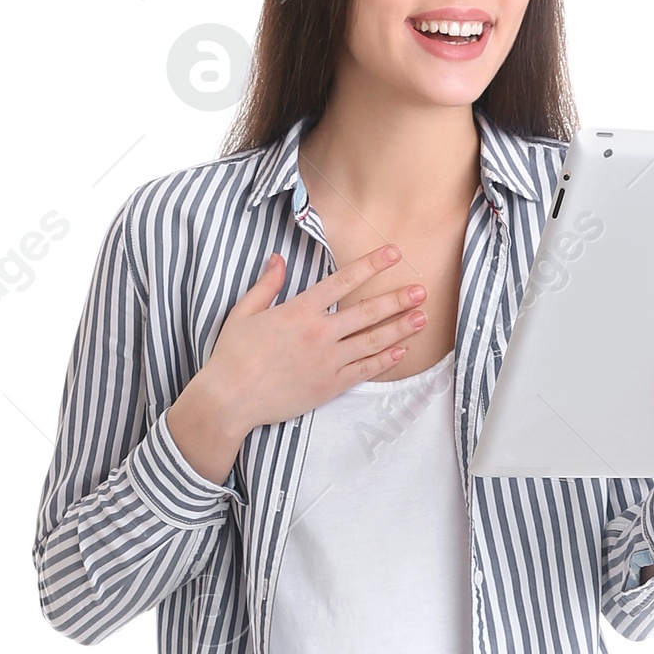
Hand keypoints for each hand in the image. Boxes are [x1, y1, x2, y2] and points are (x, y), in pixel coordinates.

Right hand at [166, 244, 428, 481]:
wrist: (231, 399)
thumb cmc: (233, 355)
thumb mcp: (244, 312)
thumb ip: (266, 285)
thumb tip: (277, 258)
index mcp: (299, 310)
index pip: (343, 281)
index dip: (370, 265)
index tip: (393, 254)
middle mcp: (319, 333)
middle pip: (367, 312)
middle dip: (397, 299)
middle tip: (421, 290)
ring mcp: (327, 361)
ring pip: (372, 341)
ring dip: (400, 329)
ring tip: (422, 318)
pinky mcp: (329, 386)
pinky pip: (364, 371)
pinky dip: (384, 360)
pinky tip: (401, 351)